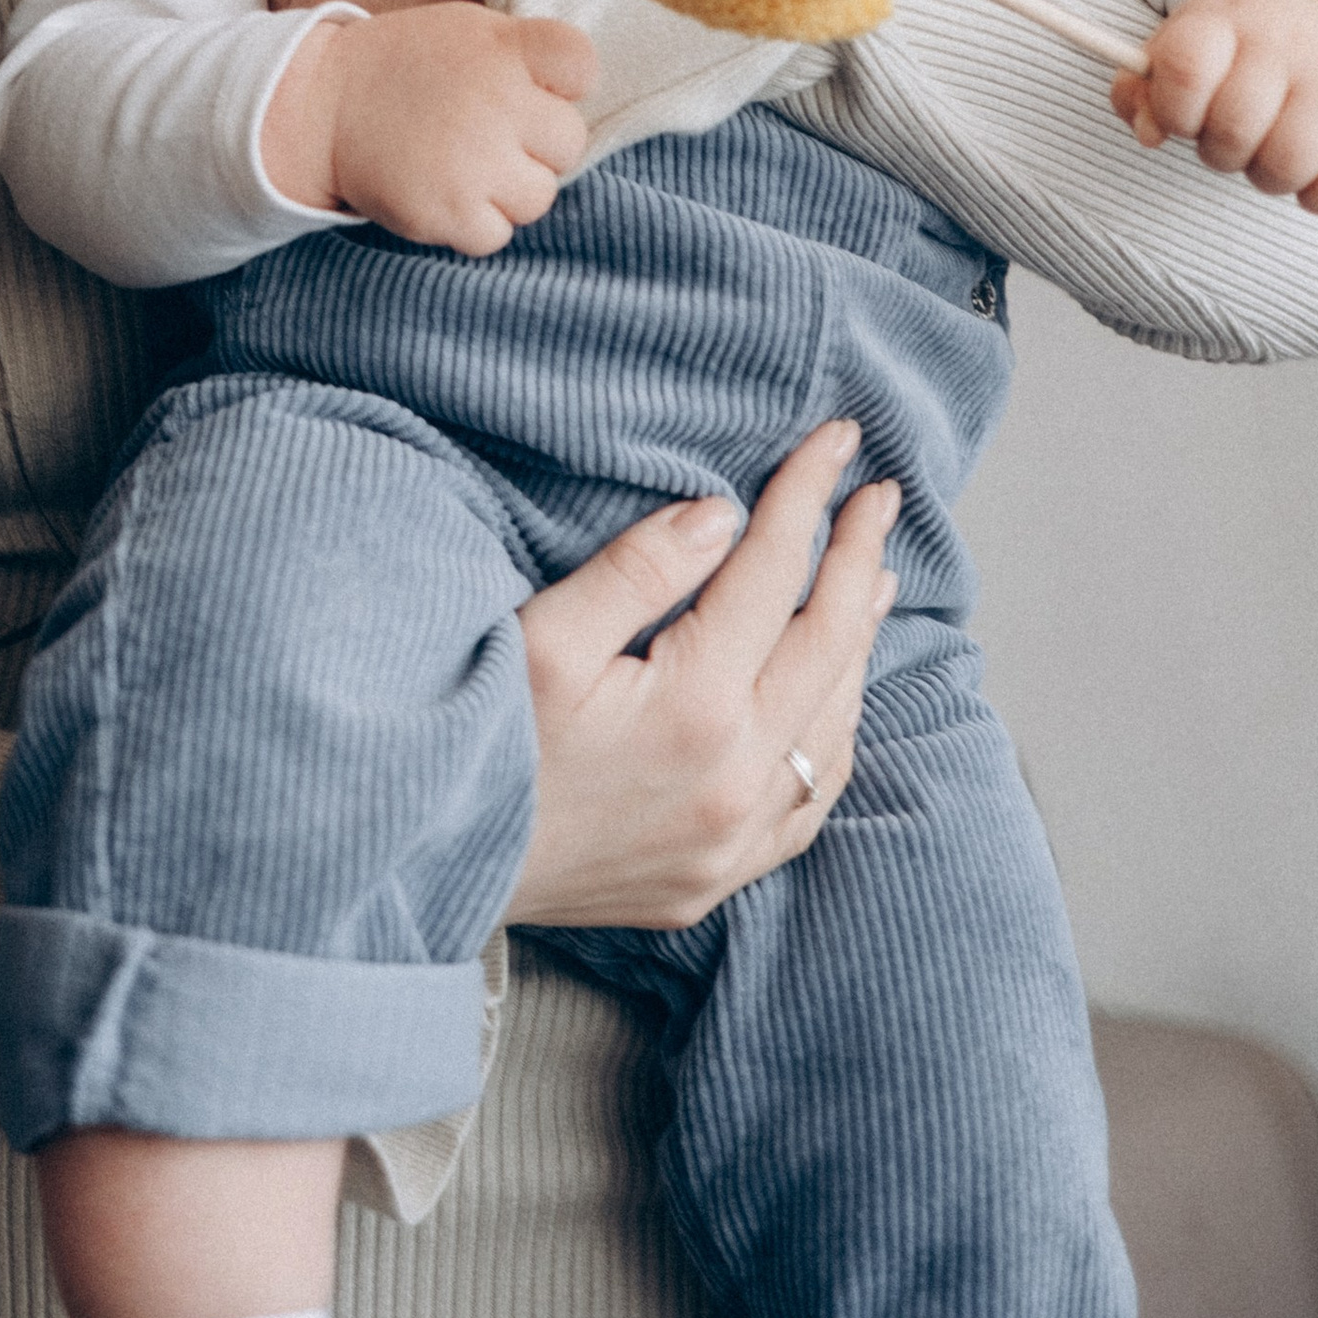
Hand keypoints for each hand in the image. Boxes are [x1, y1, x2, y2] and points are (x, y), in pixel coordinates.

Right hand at [262, 6, 593, 251]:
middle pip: (568, 143)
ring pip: (540, 197)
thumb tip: (578, 98)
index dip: (566, 83)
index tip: (536, 85)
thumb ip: (525, 55)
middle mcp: (497, 102)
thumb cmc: (406, 66)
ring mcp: (474, 161)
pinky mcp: (448, 212)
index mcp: (505, 47)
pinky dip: (474, 224)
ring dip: (509, 189)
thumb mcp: (468, 31)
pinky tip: (445, 192)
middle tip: (489, 134)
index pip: (582, 65)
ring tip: (465, 165)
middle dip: (536, 145)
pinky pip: (497, 236)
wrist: (322, 105)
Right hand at [506, 424, 898, 930]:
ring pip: (835, 726)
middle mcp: (736, 781)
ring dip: (858, 645)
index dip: (807, 497)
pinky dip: (835, 731)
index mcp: (696, 708)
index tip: (838, 440)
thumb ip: (638, 571)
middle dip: (858, 558)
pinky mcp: (720, 877)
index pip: (775, 574)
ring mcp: (735, 841)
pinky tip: (835, 696)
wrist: (436, 868)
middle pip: (827, 646)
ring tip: (874, 579)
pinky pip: (813, 801)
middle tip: (881, 495)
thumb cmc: (480, 743)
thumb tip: (722, 517)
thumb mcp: (542, 637)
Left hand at [1114, 0, 1317, 215]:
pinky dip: (1315, 196)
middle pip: (1232, 131)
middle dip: (1220, 149)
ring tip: (1272, 146)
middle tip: (1235, 133)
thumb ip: (1142, 89)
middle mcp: (1290, 41)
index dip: (1174, 110)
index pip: (1186, 70)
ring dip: (1266, 175)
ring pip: (1283, 169)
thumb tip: (1149, 134)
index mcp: (1229, 17)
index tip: (1186, 114)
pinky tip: (1314, 165)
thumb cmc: (1241, 56)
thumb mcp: (1184, 50)